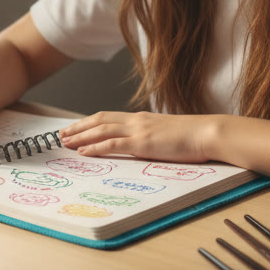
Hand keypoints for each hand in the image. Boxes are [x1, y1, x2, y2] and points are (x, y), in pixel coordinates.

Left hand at [59, 111, 211, 161]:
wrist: (208, 133)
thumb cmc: (193, 136)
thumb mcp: (167, 133)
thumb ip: (152, 136)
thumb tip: (144, 144)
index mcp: (141, 118)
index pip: (108, 117)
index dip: (88, 122)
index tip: (75, 128)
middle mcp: (136, 120)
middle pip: (99, 120)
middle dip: (78, 127)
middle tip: (61, 134)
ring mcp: (139, 130)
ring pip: (101, 130)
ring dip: (81, 137)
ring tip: (66, 142)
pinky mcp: (143, 143)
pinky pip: (113, 144)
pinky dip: (95, 147)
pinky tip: (83, 152)